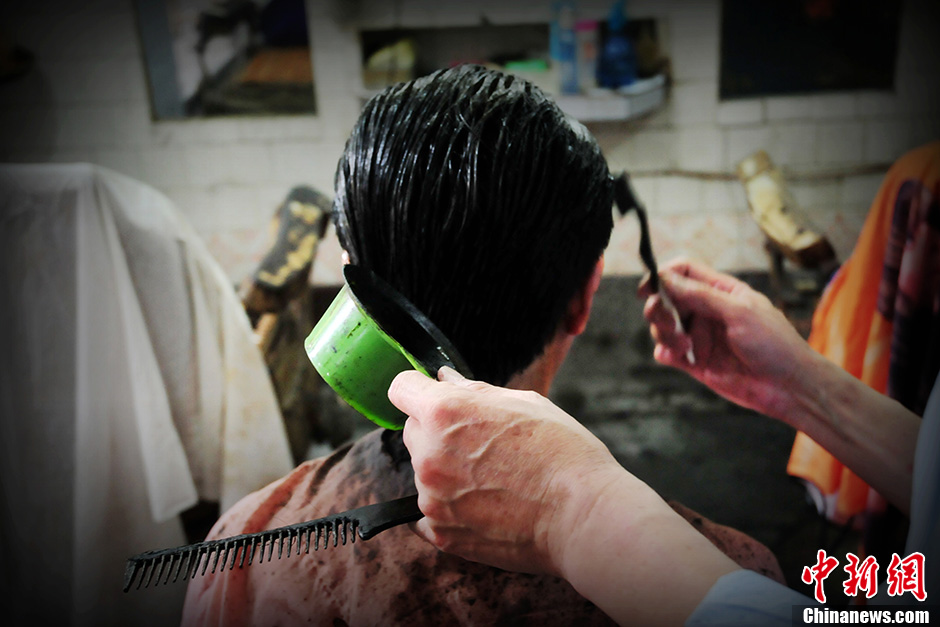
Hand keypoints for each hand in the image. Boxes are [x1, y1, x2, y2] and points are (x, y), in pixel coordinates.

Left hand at [388, 366, 740, 624]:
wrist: (583, 516)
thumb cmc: (563, 453)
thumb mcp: (524, 403)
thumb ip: (474, 391)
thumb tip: (444, 379)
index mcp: (446, 411)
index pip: (400, 388)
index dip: (416, 389)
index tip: (430, 398)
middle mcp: (429, 452)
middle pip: (412, 431)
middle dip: (437, 431)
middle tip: (482, 444)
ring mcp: (430, 497)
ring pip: (424, 472)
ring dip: (446, 471)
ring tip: (495, 479)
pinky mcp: (439, 533)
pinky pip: (430, 511)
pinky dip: (451, 508)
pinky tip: (487, 505)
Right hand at [639, 258, 817, 421]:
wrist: (788, 387)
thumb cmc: (774, 343)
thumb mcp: (739, 312)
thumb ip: (701, 295)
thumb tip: (666, 277)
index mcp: (720, 291)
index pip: (683, 272)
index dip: (662, 276)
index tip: (648, 288)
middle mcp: (707, 311)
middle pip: (667, 298)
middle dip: (659, 307)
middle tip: (668, 321)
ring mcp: (700, 337)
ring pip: (663, 325)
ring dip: (664, 332)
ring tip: (684, 345)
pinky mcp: (695, 362)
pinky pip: (667, 352)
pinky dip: (665, 352)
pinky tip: (677, 357)